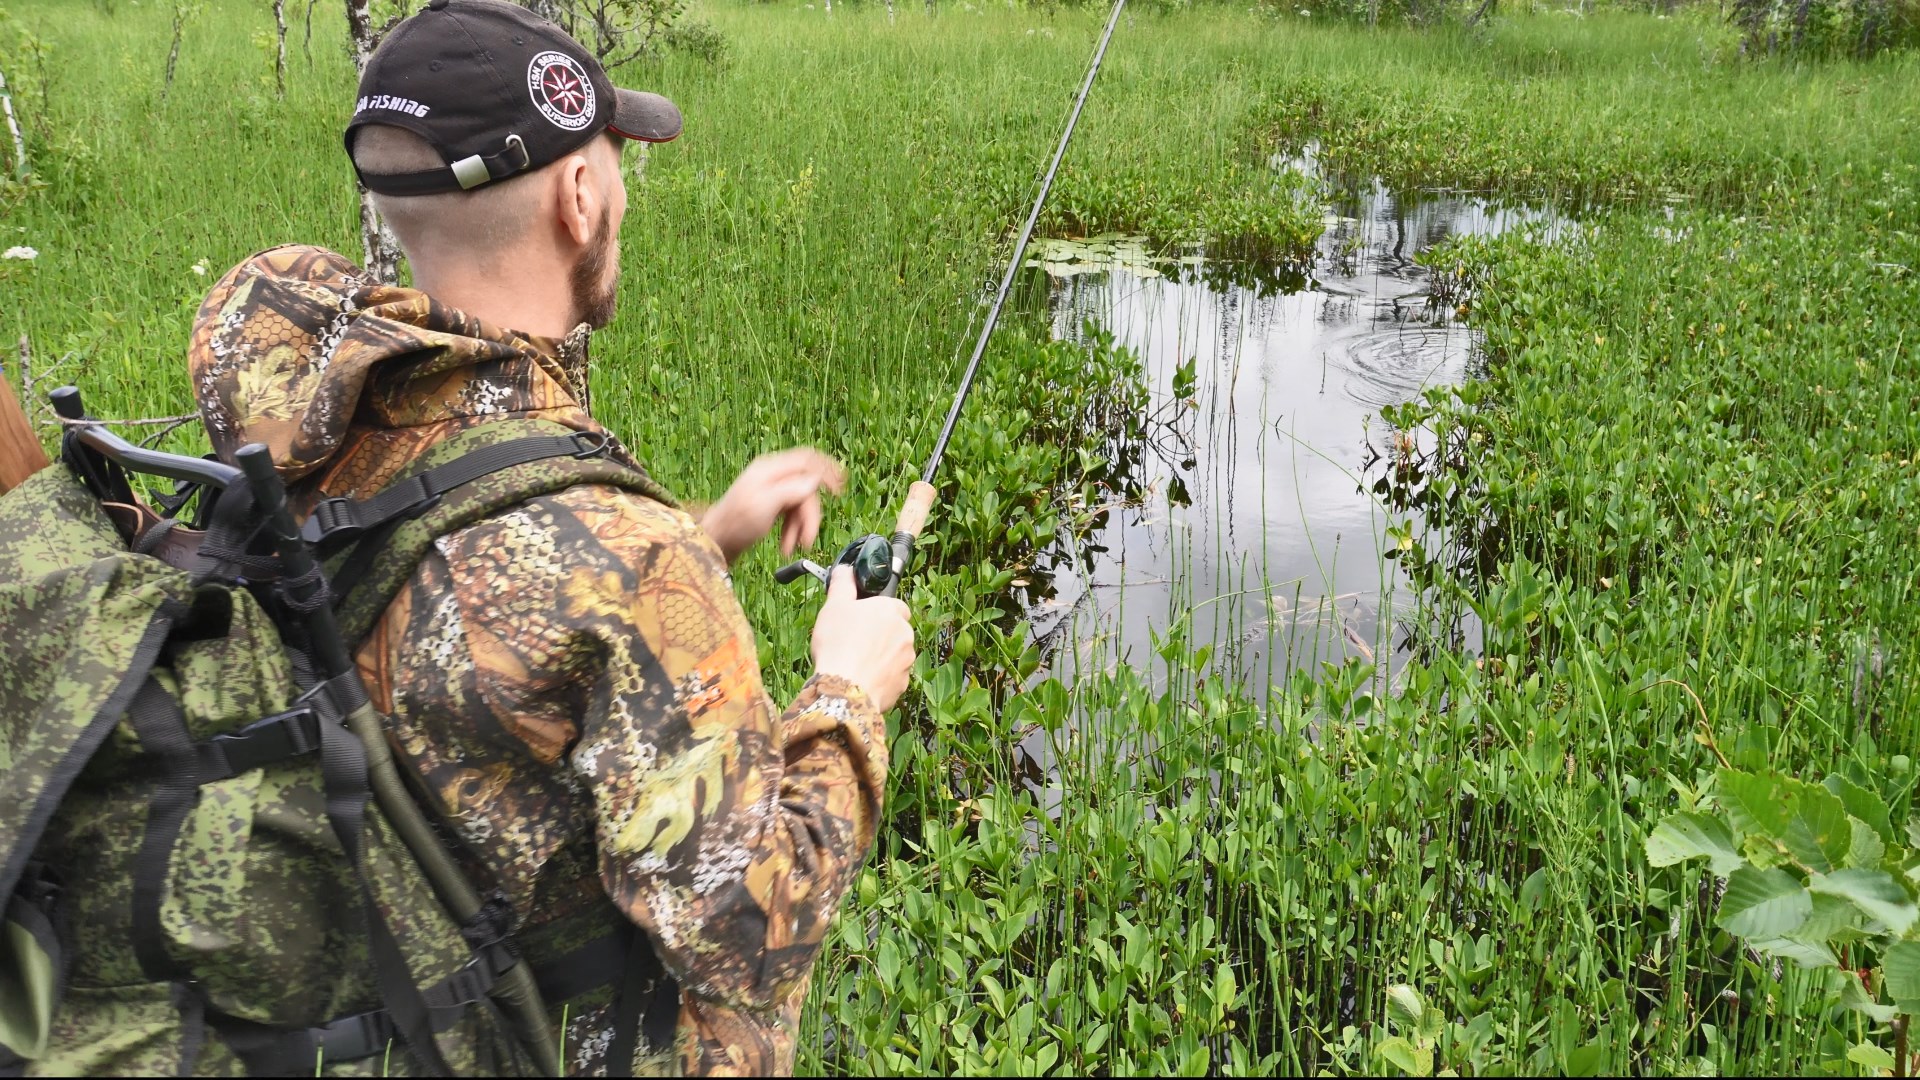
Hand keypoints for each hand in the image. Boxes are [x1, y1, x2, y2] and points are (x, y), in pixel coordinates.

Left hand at [698, 448, 845, 565]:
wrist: (715, 541)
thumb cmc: (735, 524)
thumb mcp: (765, 505)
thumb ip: (791, 490)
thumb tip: (814, 480)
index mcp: (769, 469)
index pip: (806, 459)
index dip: (827, 470)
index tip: (840, 489)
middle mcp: (772, 476)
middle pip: (806, 489)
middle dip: (809, 516)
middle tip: (807, 539)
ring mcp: (771, 490)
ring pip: (801, 504)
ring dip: (801, 527)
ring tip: (793, 547)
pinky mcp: (770, 505)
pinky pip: (792, 513)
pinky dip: (793, 530)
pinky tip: (786, 545)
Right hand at [811, 566, 915, 711]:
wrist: (845, 689)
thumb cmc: (838, 645)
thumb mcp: (834, 606)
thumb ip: (843, 584)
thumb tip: (845, 570)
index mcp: (891, 610)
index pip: (894, 605)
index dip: (877, 612)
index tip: (863, 619)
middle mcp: (905, 633)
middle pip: (895, 630)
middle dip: (880, 635)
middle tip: (856, 641)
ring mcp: (906, 660)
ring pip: (895, 654)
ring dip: (882, 656)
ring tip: (856, 662)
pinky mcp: (903, 683)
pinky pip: (893, 676)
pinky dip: (881, 677)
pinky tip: (862, 679)